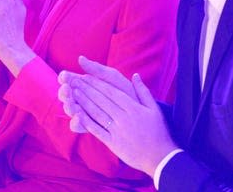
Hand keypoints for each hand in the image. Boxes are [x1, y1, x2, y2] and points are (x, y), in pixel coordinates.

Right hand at [58, 56, 136, 133]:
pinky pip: (77, 126)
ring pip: (69, 110)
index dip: (64, 78)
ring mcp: (84, 113)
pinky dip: (76, 121)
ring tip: (71, 104)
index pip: (69, 79)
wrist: (140, 115)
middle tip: (66, 90)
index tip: (64, 76)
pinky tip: (79, 117)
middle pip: (65, 95)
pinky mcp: (88, 127)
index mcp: (86, 84)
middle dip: (64, 92)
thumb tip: (80, 58)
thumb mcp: (113, 78)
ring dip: (68, 106)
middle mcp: (81, 99)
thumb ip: (97, 69)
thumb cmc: (127, 92)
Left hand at [62, 57, 177, 176]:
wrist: (160, 157)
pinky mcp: (113, 143)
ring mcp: (117, 131)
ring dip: (83, 102)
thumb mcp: (154, 109)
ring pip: (97, 113)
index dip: (97, 84)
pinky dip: (86, 122)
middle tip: (74, 81)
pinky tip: (76, 114)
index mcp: (134, 108)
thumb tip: (135, 75)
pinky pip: (97, 130)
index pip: (111, 92)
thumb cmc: (158, 131)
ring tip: (73, 93)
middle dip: (86, 90)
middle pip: (101, 101)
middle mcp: (124, 118)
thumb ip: (143, 91)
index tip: (86, 76)